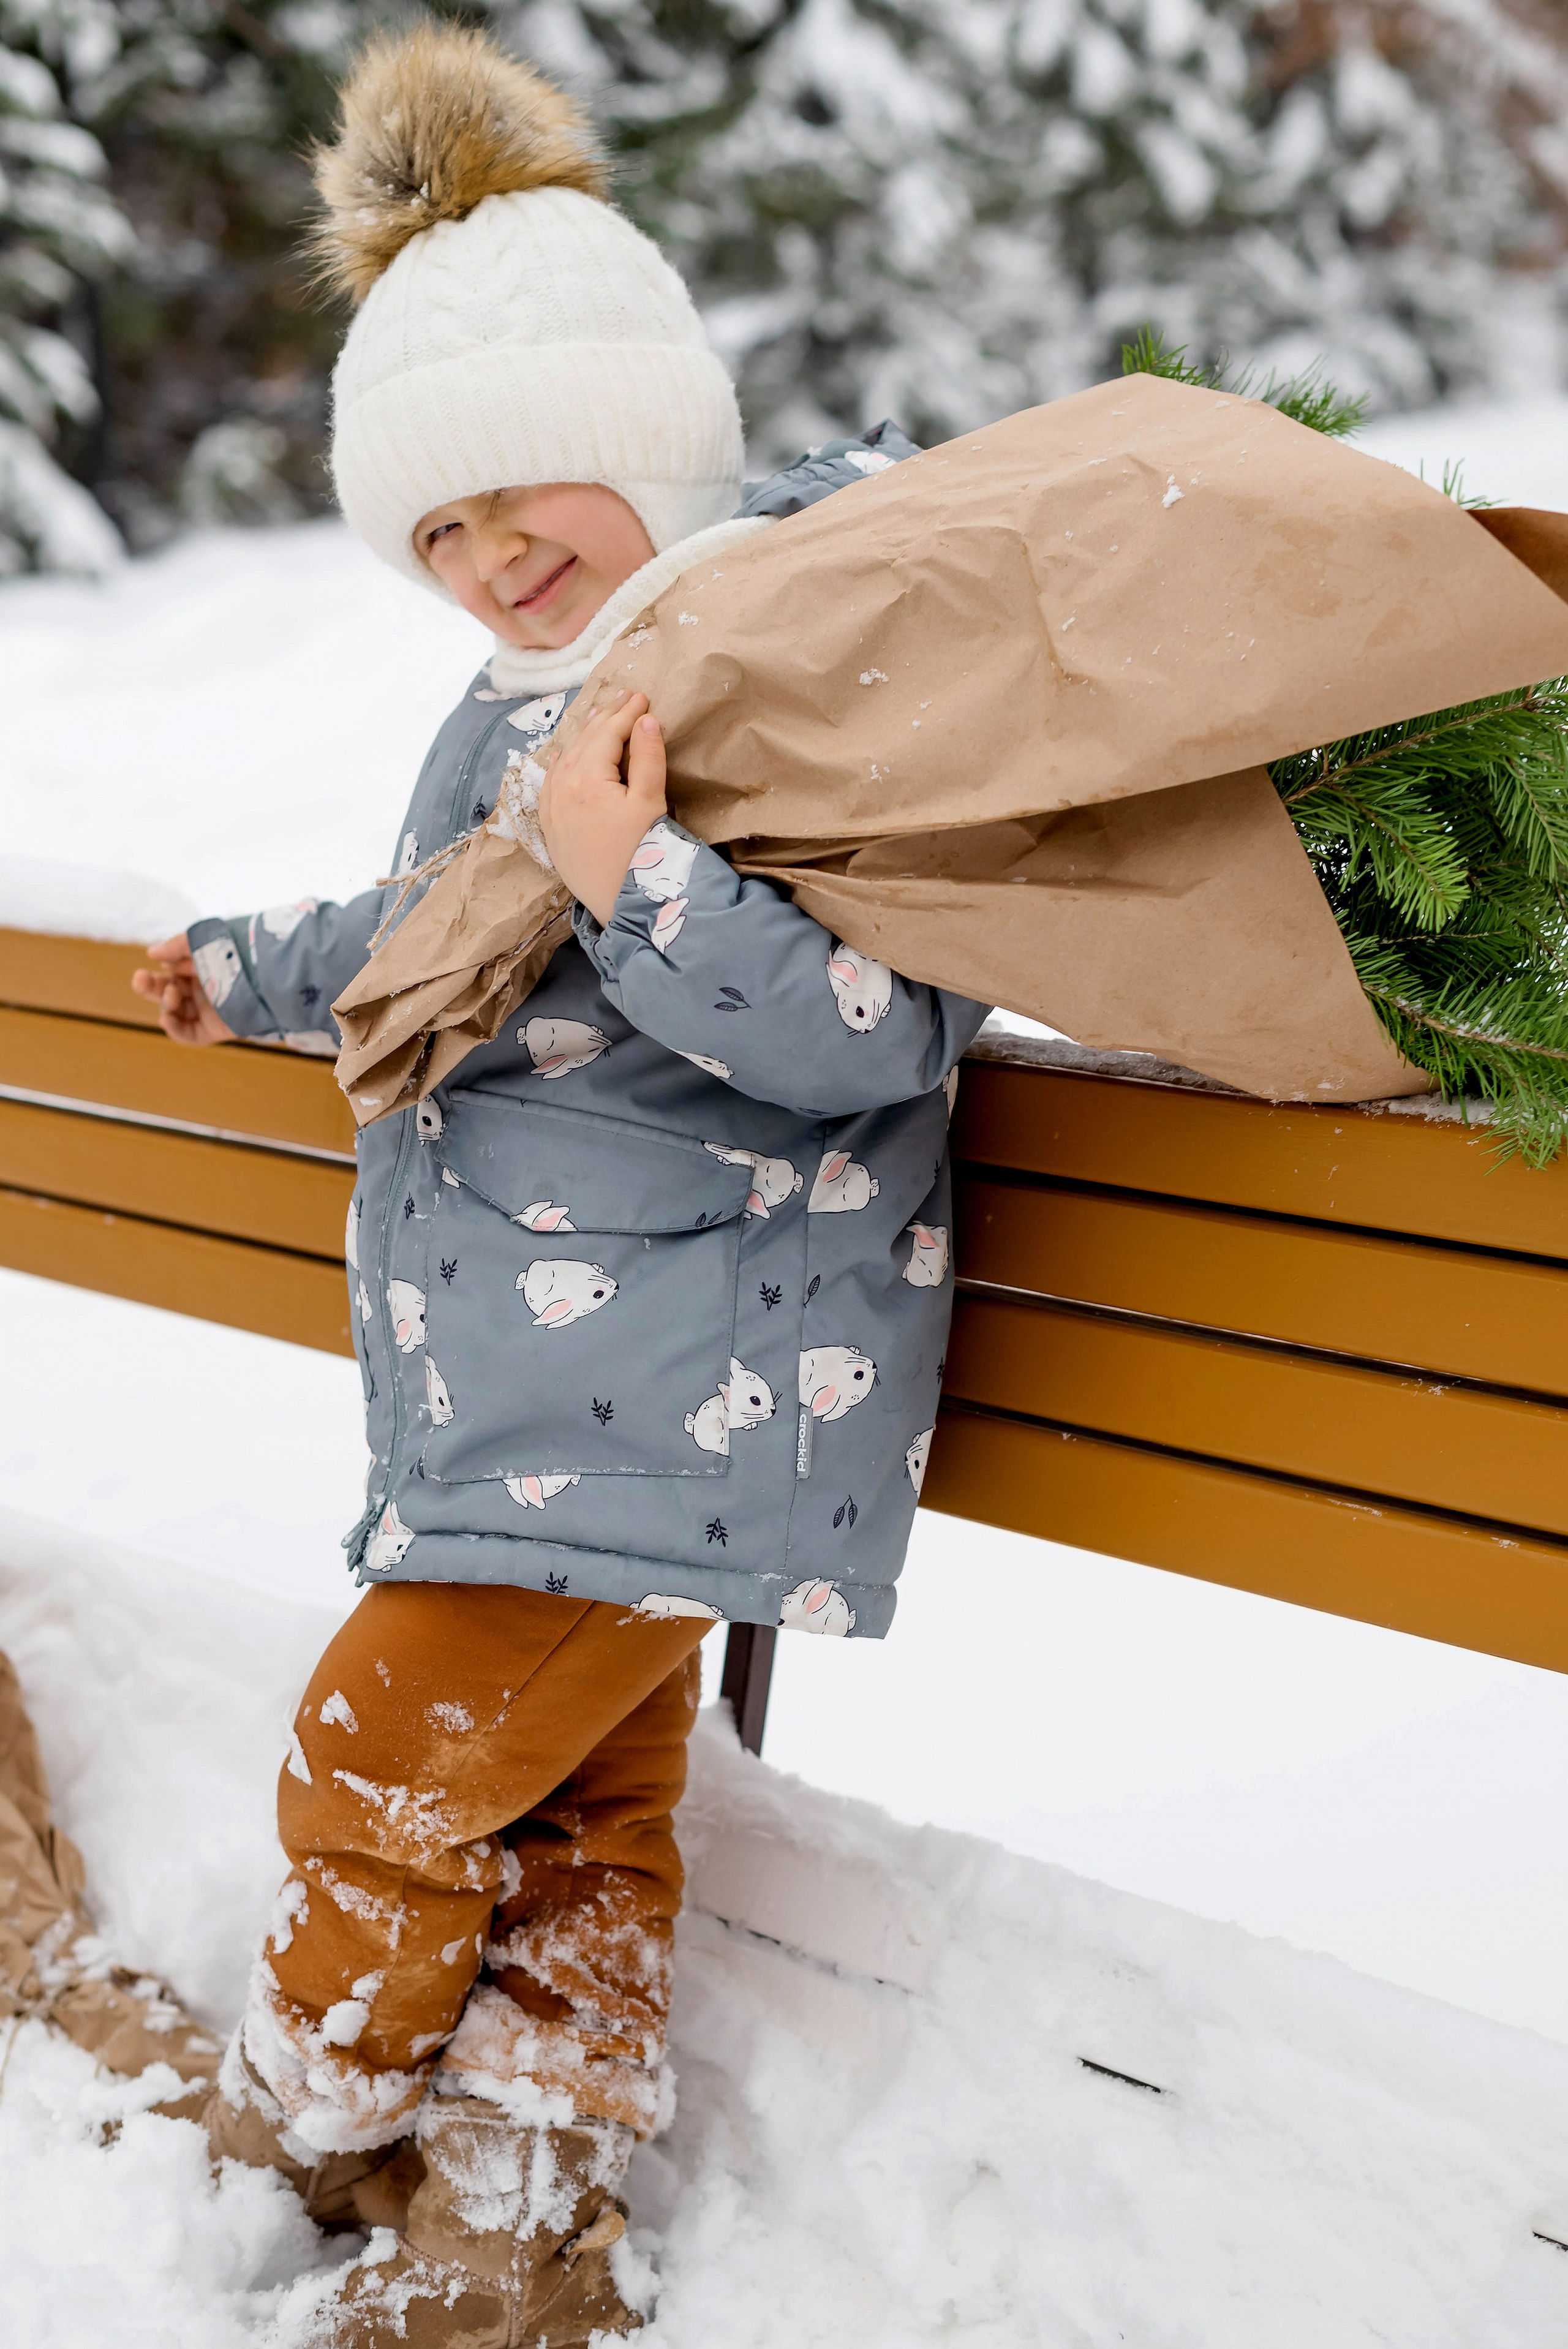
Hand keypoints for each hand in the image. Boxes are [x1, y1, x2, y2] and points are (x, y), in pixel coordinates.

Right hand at [131, 933, 235, 1046]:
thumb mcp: (203, 941)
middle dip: (151, 986)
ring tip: (171, 995)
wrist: (267, 975)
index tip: (158, 963)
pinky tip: (166, 1019)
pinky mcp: (215, 1029)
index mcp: (201, 967)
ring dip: (165, 1003)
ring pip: (174, 1012)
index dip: (160, 969)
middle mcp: (204, 989)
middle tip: (140, 979)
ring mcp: (209, 1010)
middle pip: (167, 992)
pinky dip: (174, 1029)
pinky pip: (188, 1034)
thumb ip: (177, 945)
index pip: (170, 972)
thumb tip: (151, 953)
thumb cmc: (236, 953)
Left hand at [537, 690, 666, 925]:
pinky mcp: (551, 827)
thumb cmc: (642, 855)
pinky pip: (551, 783)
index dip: (627, 713)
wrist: (621, 905)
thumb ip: (648, 758)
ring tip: (600, 716)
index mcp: (586, 778)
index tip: (643, 695)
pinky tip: (563, 754)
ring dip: (584, 736)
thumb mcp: (650, 803)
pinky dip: (561, 763)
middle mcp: (562, 788)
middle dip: (606, 717)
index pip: (608, 734)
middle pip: (584, 741)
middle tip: (625, 697)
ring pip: (565, 759)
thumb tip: (646, 719)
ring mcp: (552, 808)